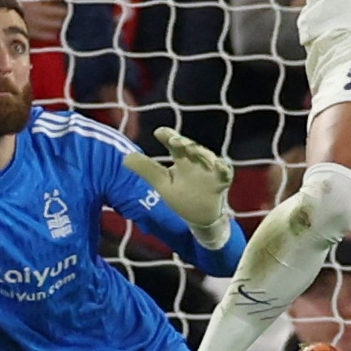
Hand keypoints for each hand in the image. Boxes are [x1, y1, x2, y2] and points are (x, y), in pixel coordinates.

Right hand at [19, 0, 69, 46]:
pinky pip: (42, 35)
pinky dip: (49, 34)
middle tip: (68, 11)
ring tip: (62, 22)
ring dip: (58, 22)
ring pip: (50, 24)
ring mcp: (32, 23)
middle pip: (54, 12)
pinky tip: (53, 34)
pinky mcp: (28, 33)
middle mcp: (35, 11)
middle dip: (62, 11)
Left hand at [123, 127, 236, 248]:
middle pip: (192, 147)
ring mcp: (210, 170)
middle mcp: (197, 161)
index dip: (168, 135)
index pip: (174, 144)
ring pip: (208, 156)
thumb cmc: (181, 196)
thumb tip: (125, 158)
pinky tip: (218, 164)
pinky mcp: (222, 181)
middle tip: (174, 140)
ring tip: (192, 149)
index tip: (158, 133)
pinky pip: (225, 172)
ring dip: (201, 152)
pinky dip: (223, 168)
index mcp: (182, 160)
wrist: (200, 218)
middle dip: (184, 142)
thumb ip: (146, 170)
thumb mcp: (162, 184)